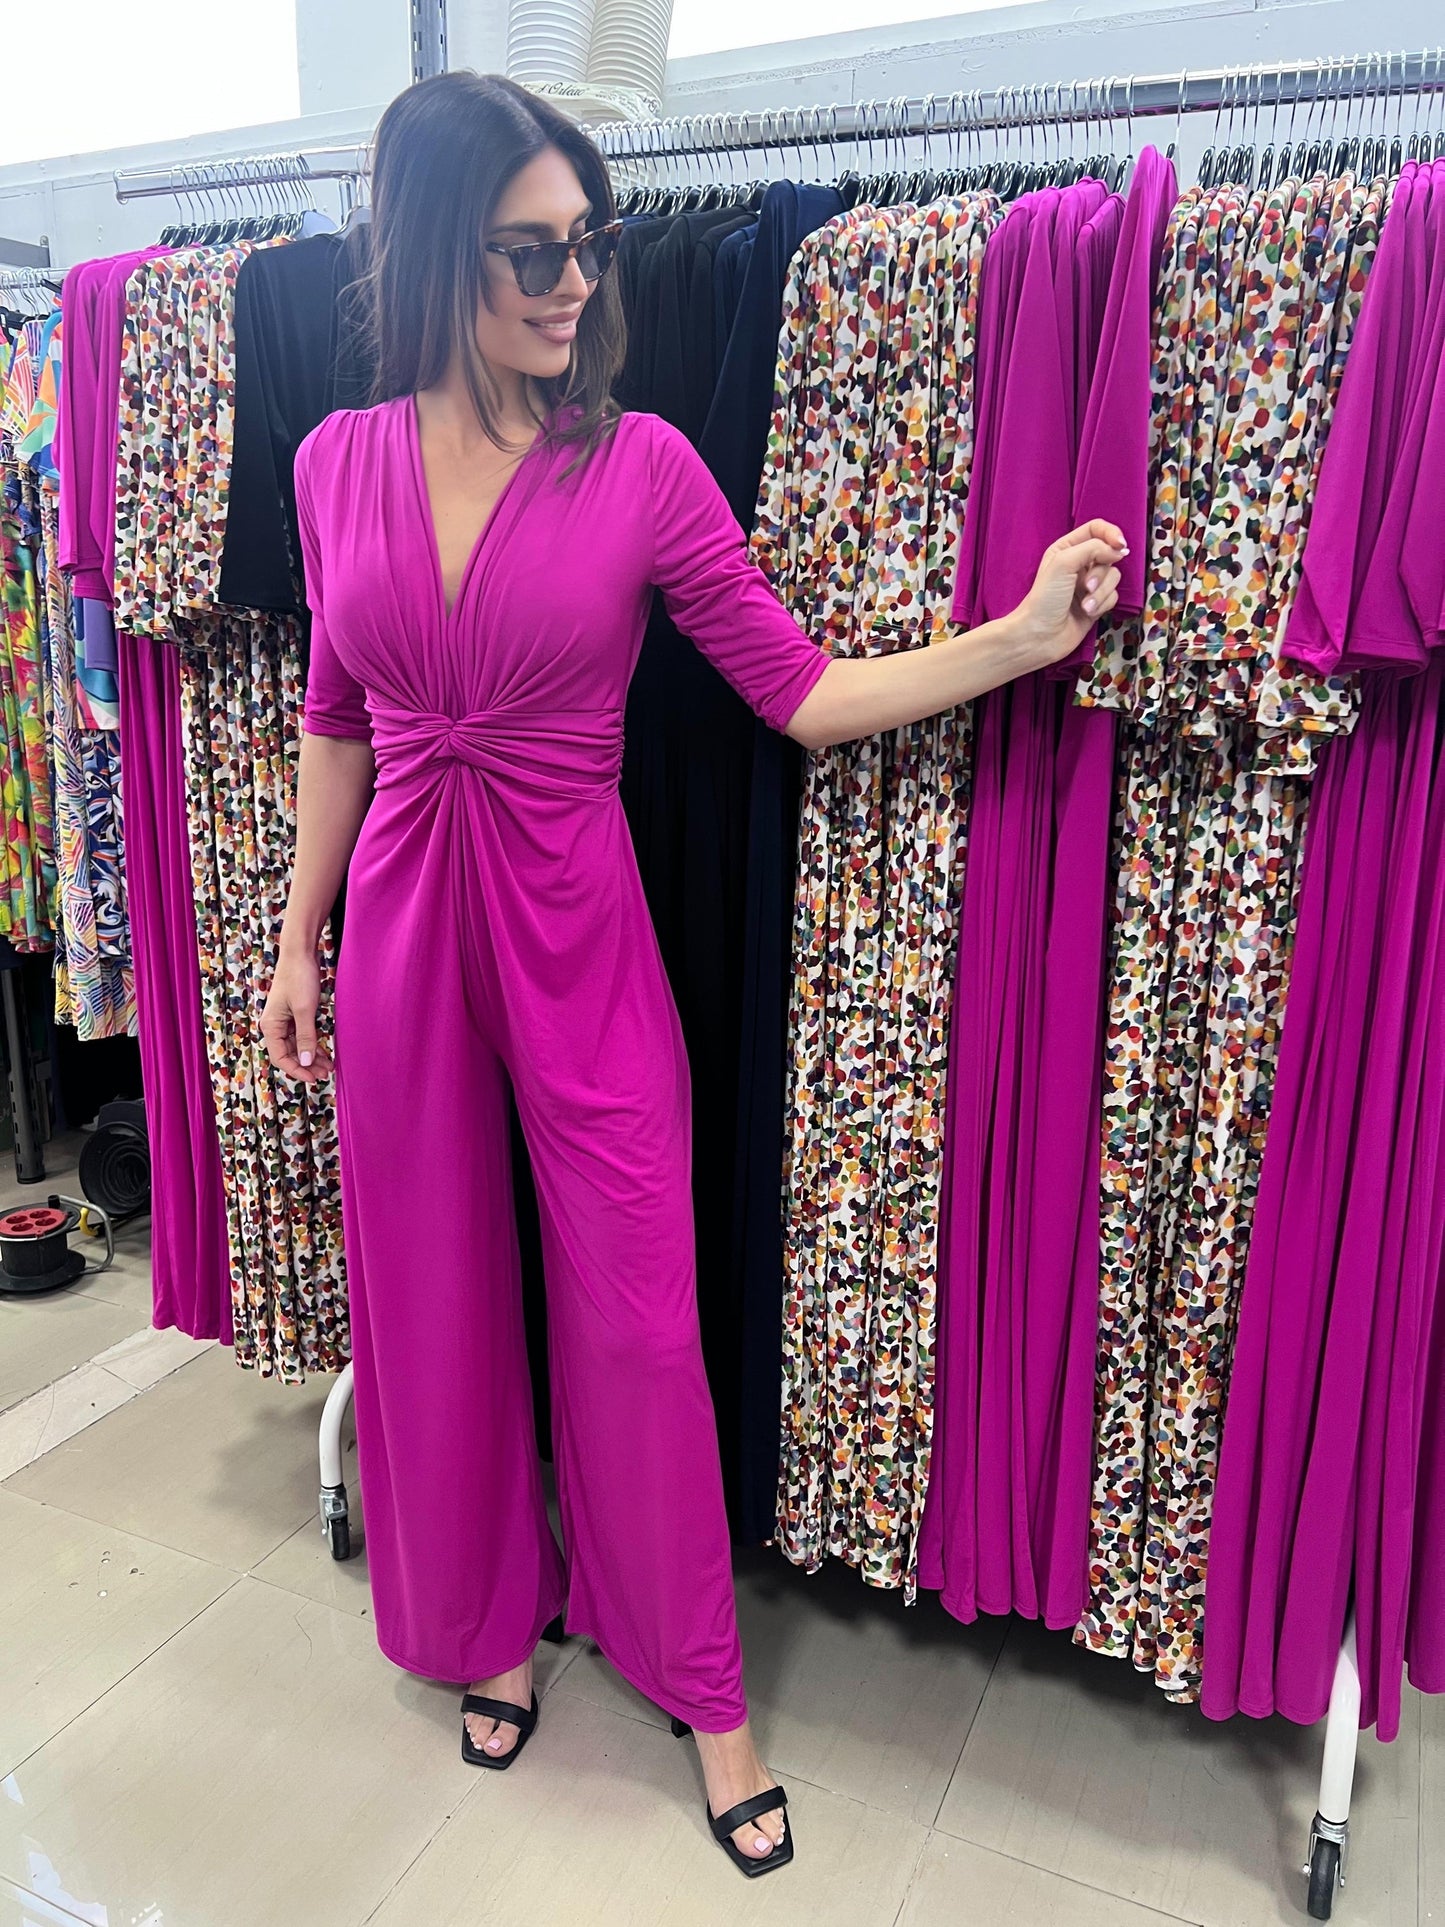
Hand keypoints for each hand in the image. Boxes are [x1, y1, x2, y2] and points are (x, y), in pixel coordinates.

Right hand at [261, 947, 332, 1086]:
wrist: (300, 953)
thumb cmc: (299, 978)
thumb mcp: (305, 1010)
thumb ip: (306, 1037)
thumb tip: (305, 1062)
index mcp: (271, 1026)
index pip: (280, 1058)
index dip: (297, 1070)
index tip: (313, 1078)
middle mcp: (274, 1026)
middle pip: (289, 1054)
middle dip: (306, 1066)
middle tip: (325, 1074)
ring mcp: (284, 1021)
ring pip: (297, 1047)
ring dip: (311, 1057)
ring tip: (328, 1067)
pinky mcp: (294, 1015)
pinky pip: (302, 1036)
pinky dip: (312, 1045)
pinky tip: (323, 1053)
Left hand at [1010, 520, 1127, 667]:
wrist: (1039, 636)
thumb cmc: (1044, 599)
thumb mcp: (1064, 562)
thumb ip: (1093, 548)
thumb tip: (1119, 551)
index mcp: (1066, 548)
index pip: (1096, 529)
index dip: (1111, 534)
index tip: (1120, 546)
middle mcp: (1079, 564)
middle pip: (1109, 554)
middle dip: (1101, 572)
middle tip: (1086, 586)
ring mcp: (1088, 584)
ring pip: (1114, 577)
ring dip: (1101, 592)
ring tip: (1084, 605)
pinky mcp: (1096, 603)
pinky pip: (1113, 596)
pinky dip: (1102, 604)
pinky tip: (1087, 613)